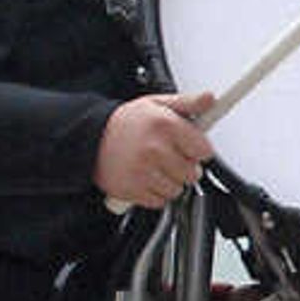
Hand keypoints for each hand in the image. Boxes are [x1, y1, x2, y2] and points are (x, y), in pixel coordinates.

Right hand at [93, 89, 217, 208]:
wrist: (89, 137)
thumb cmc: (126, 122)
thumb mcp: (157, 104)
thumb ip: (188, 103)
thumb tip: (210, 98)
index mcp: (165, 125)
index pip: (204, 151)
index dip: (197, 149)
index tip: (188, 146)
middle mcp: (155, 149)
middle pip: (193, 174)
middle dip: (184, 166)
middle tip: (168, 156)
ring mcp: (143, 171)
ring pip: (177, 189)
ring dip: (169, 181)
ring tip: (154, 166)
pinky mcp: (132, 189)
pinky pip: (159, 202)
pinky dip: (154, 193)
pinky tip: (144, 177)